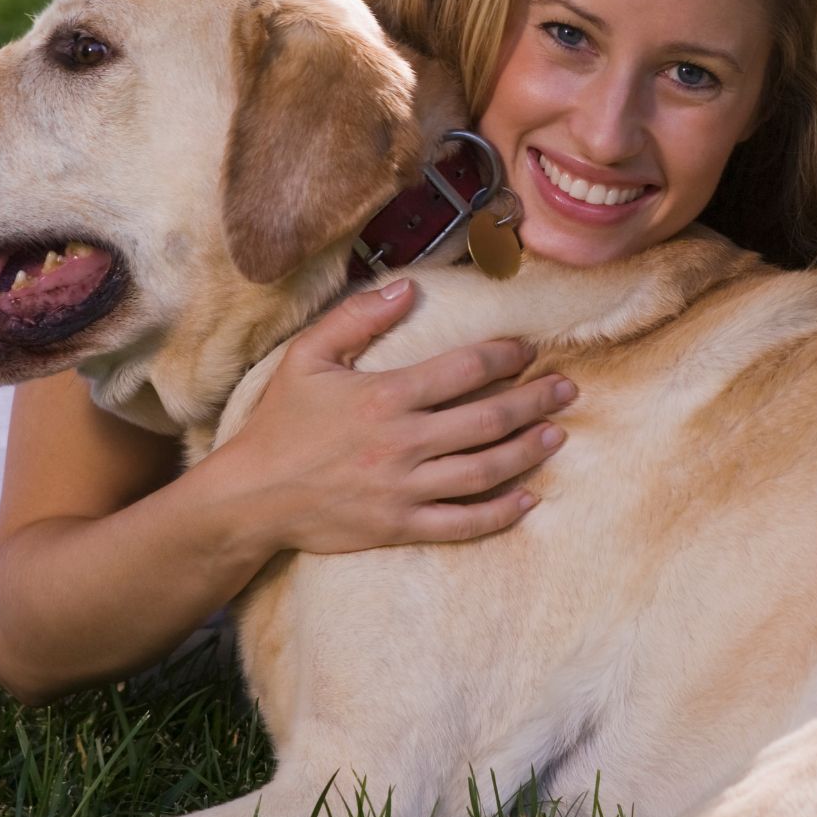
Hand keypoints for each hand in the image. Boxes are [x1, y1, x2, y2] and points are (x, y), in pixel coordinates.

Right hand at [222, 278, 574, 556]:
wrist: (249, 498)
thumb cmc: (280, 424)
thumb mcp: (306, 358)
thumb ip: (356, 318)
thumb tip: (407, 291)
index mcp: (386, 397)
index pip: (464, 370)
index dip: (505, 357)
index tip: (529, 350)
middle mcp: (403, 443)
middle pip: (488, 420)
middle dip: (534, 402)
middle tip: (567, 390)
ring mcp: (404, 489)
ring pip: (484, 471)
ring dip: (528, 451)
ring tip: (557, 434)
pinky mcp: (400, 526)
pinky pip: (462, 523)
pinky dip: (500, 513)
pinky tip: (528, 499)